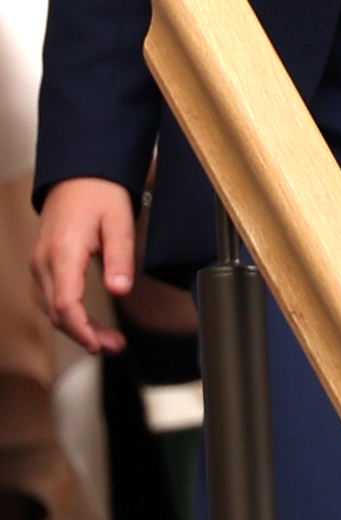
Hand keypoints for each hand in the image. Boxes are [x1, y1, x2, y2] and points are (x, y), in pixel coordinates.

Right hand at [31, 178, 136, 353]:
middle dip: (84, 335)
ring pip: (51, 308)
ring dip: (76, 328)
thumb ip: (120, 258)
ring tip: (106, 340)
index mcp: (63, 253)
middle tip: (114, 346)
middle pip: (56, 312)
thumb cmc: (100, 193)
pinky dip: (67, 314)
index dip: (81, 330)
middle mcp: (44, 262)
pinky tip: (87, 323)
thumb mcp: (119, 222)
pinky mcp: (43, 263)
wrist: (79, 173)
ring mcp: (40, 263)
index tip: (99, 345)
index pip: (65, 304)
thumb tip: (121, 291)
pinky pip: (51, 297)